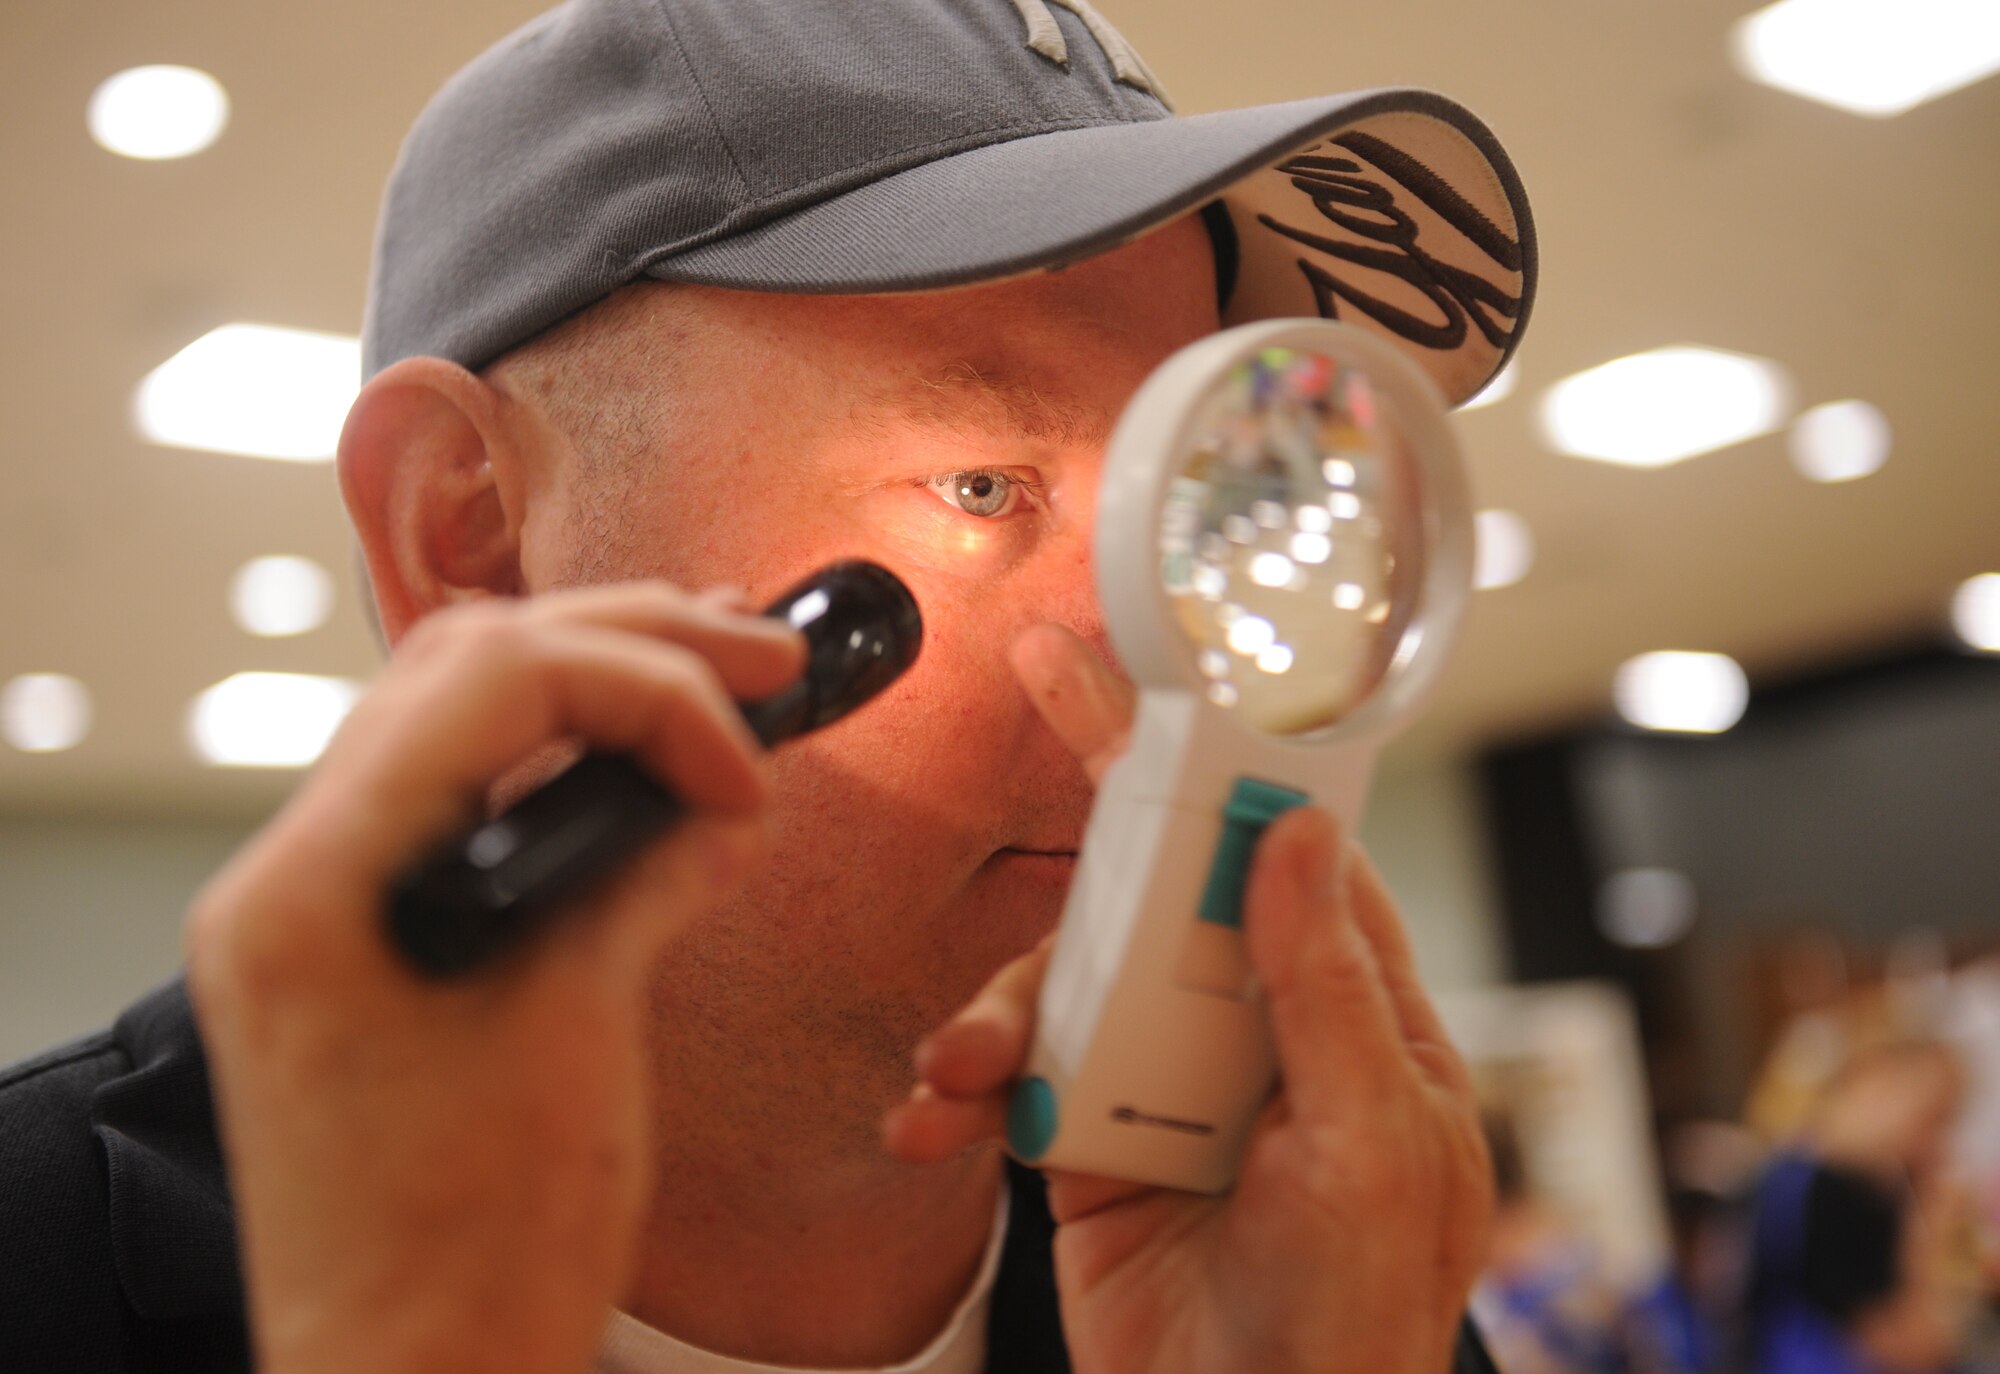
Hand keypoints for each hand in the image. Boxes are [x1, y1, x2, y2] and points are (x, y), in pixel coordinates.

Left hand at [185, 583, 803, 1373]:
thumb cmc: (468, 1263)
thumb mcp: (578, 1039)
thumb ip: (642, 882)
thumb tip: (713, 805)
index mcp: (317, 890)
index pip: (491, 681)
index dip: (650, 688)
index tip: (750, 752)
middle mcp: (291, 880)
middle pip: (462, 670)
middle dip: (630, 648)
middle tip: (761, 659)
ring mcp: (316, 910)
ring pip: (452, 716)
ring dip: (592, 685)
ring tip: (715, 685)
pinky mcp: (356, 945)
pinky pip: (452, 801)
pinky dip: (555, 765)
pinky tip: (643, 770)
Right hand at [884, 624, 1493, 1373]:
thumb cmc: (1352, 1327)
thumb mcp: (1369, 1151)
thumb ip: (1326, 990)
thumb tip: (1298, 836)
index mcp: (1355, 1023)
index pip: (1291, 855)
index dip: (1233, 756)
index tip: (1176, 670)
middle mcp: (1259, 1036)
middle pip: (1168, 888)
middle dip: (1099, 808)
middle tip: (1046, 683)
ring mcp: (1171, 1088)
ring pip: (1074, 981)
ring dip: (1001, 1008)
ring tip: (958, 1072)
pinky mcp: (1094, 1144)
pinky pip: (1019, 1081)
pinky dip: (966, 1092)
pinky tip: (933, 1125)